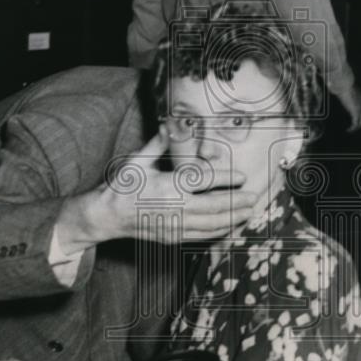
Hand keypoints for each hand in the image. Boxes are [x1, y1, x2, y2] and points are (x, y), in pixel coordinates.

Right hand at [57, 132, 260, 249]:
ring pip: (211, 224)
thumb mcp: (138, 161)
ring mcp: (174, 225)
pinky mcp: (173, 237)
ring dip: (232, 218)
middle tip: (254, 197)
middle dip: (237, 202)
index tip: (242, 176)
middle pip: (214, 206)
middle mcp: (174, 207)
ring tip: (248, 211)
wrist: (107, 216)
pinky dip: (219, 232)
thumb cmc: (122, 186)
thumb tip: (169, 123)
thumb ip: (157, 144)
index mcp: (167, 185)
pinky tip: (230, 226)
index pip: (203, 180)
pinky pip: (202, 236)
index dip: (226, 178)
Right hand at [337, 83, 360, 131]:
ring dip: (355, 127)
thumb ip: (345, 94)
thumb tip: (338, 93)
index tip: (353, 120)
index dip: (360, 117)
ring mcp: (360, 109)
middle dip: (359, 123)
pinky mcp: (355, 113)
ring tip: (350, 130)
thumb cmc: (343, 86)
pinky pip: (355, 124)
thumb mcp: (346, 91)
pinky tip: (348, 130)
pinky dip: (352, 128)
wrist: (344, 85)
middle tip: (352, 127)